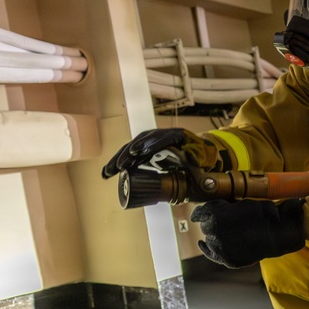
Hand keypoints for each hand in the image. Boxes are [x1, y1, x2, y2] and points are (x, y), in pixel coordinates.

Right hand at [101, 128, 217, 178]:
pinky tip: (107, 173)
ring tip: (108, 172)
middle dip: (129, 154)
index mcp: (175, 135)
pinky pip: (129, 155)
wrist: (197, 150)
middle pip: (141, 142)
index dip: (150, 144)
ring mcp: (150, 141)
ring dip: (118, 160)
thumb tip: (193, 160)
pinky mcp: (144, 150)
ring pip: (131, 149)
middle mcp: (159, 135)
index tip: (139, 152)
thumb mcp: (202, 155)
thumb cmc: (200, 153)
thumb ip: (197, 158)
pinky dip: (118, 164)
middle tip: (120, 166)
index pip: (162, 138)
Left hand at [190, 199, 305, 268]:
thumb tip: (208, 211)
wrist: (278, 233)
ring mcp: (219, 248)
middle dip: (211, 224)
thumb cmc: (262, 214)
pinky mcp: (226, 260)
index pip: (200, 213)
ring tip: (221, 233)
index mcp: (214, 215)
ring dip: (213, 236)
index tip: (202, 213)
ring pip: (209, 241)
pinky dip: (207, 250)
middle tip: (224, 221)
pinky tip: (203, 245)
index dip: (203, 212)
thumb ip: (222, 207)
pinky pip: (212, 255)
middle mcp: (212, 232)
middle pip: (205, 227)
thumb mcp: (239, 203)